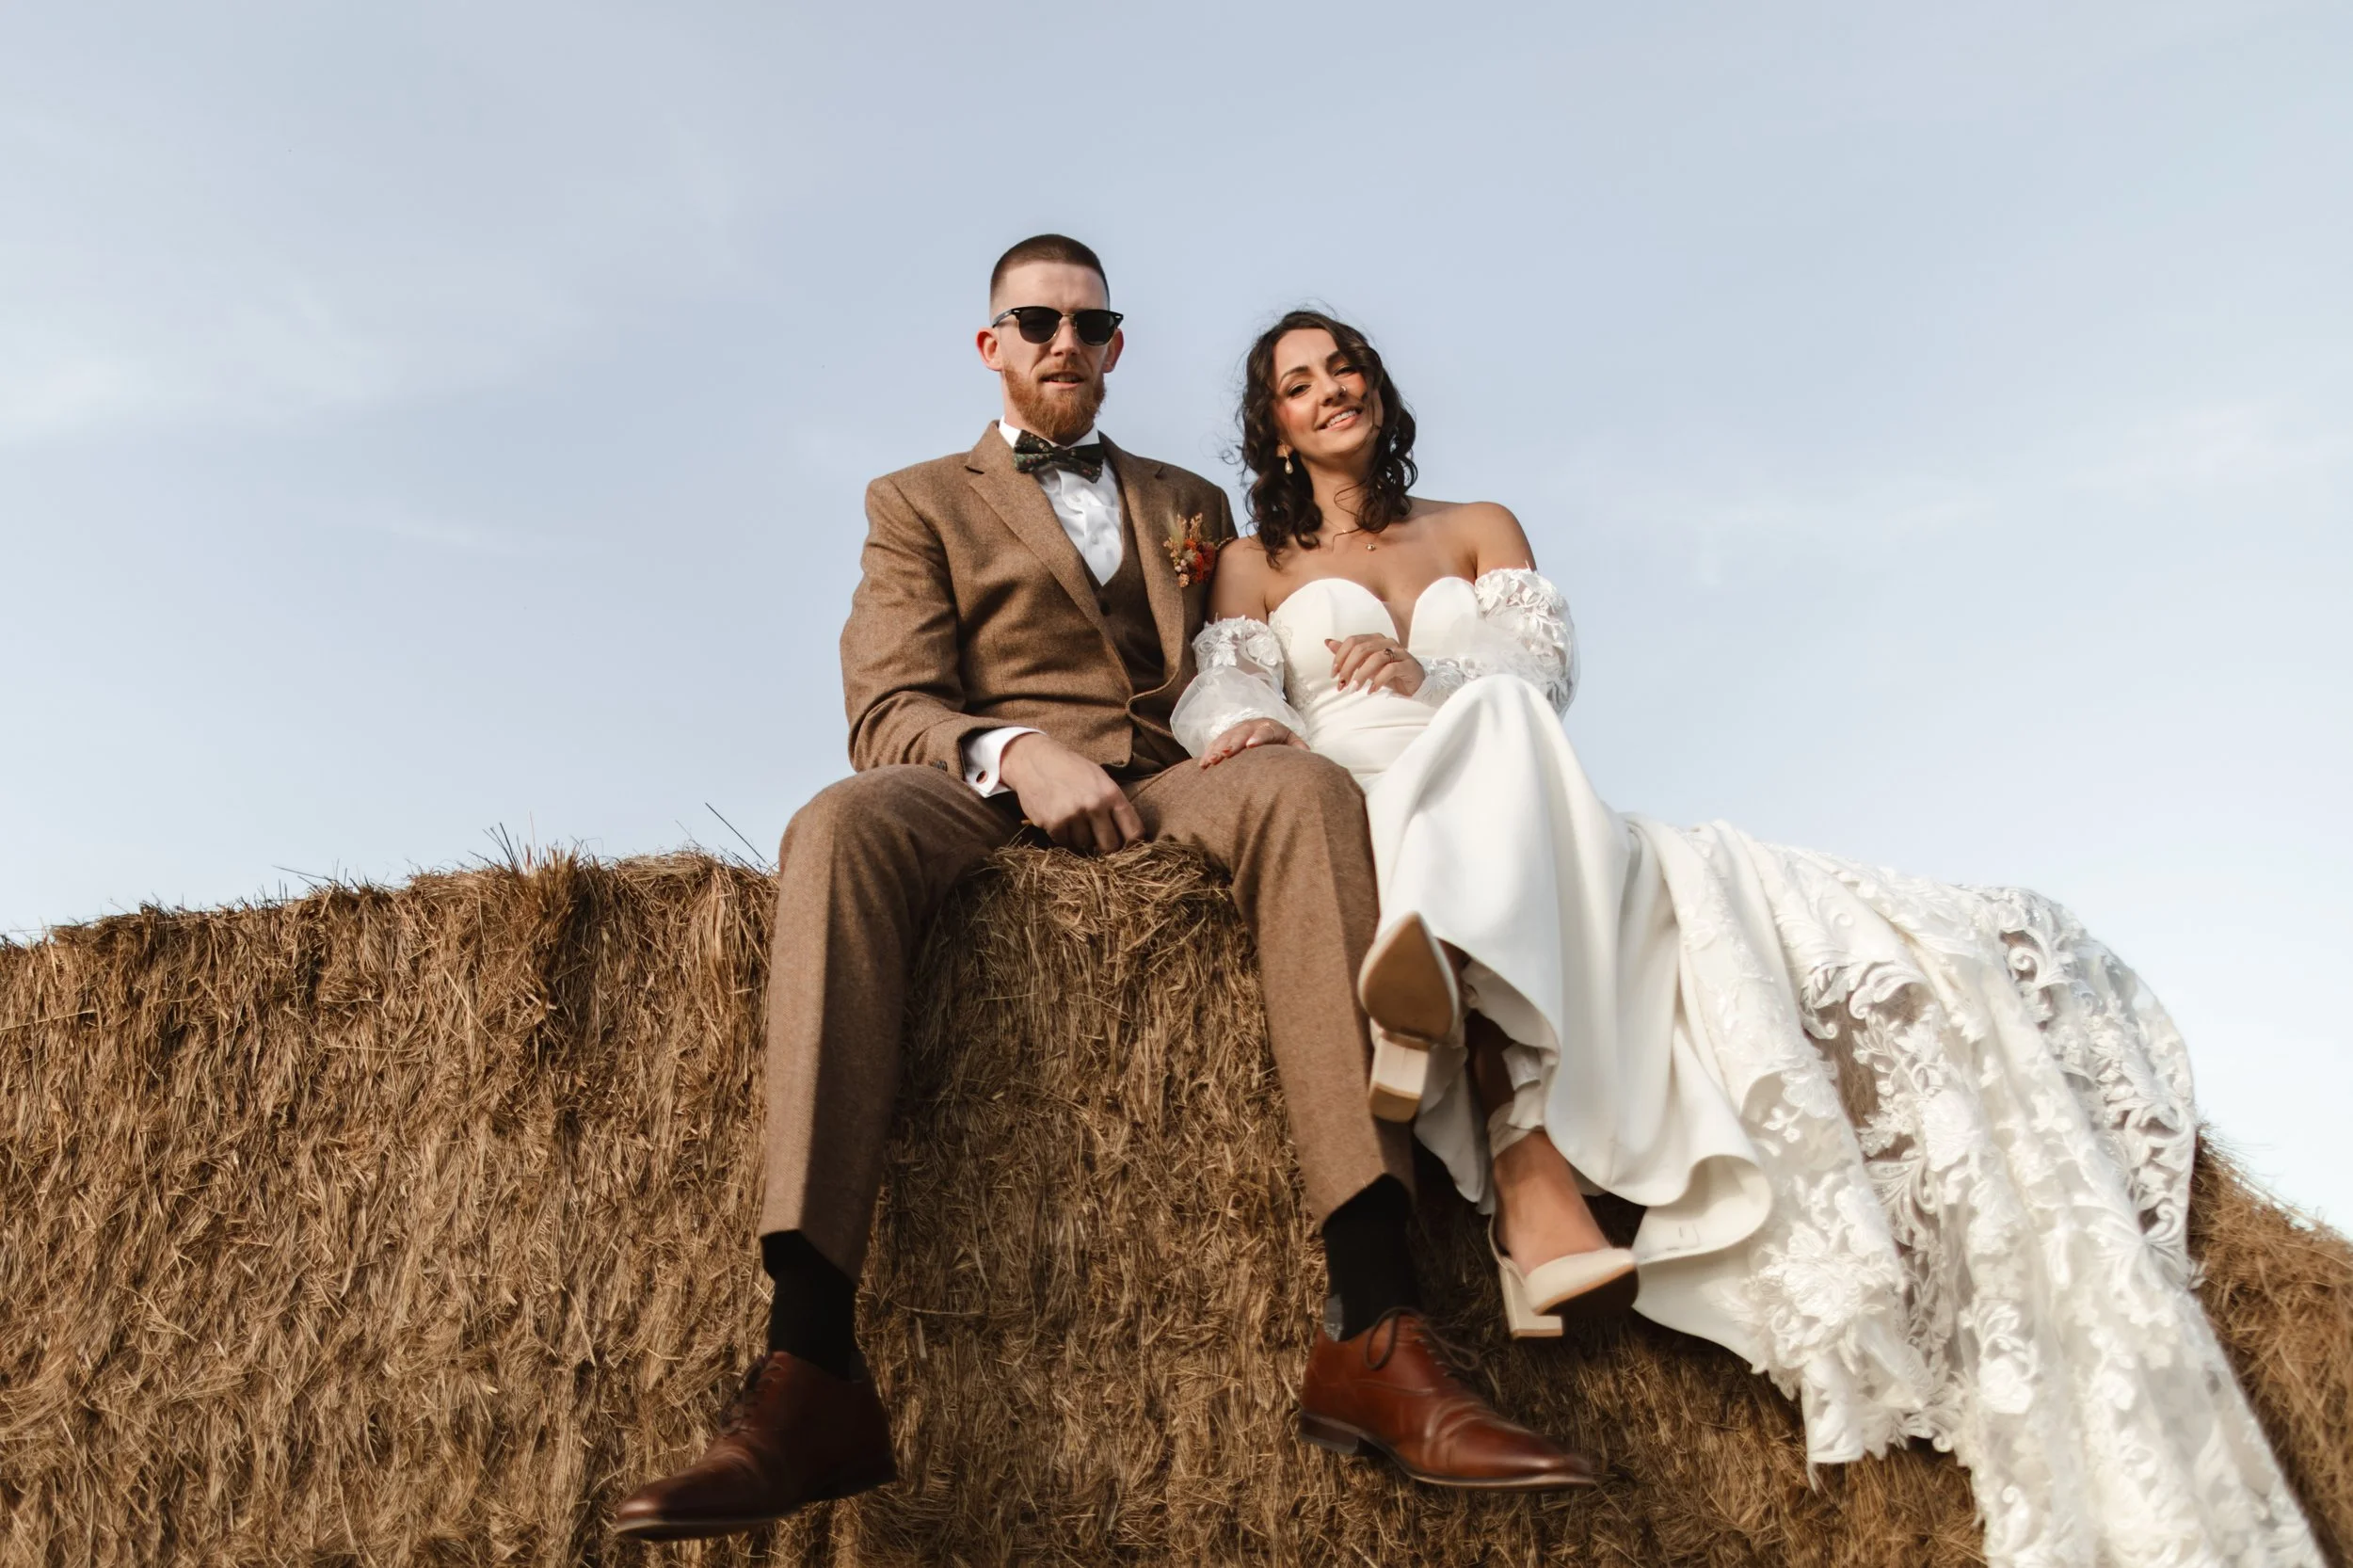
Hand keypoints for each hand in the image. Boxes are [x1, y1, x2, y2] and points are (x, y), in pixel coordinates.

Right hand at [998, 732, 1143, 854]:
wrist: (1035, 759)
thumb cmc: (1071, 769)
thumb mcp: (1099, 779)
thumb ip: (1113, 804)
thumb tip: (1128, 836)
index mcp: (1111, 794)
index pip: (1134, 832)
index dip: (1133, 845)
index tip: (1127, 848)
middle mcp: (1094, 805)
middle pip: (1110, 846)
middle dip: (1105, 846)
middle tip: (1097, 839)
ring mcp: (1073, 815)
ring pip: (1085, 845)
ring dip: (1080, 838)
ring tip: (1073, 819)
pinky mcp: (1053, 823)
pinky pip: (1064, 842)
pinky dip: (1062, 835)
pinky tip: (1058, 818)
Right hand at [1200, 716, 1307, 767]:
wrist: (1267, 729)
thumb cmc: (1282, 741)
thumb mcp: (1293, 743)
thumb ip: (1299, 749)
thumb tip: (1305, 755)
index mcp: (1272, 727)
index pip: (1266, 730)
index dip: (1258, 737)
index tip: (1250, 746)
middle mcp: (1253, 725)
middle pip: (1242, 733)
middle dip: (1233, 743)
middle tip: (1226, 755)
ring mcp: (1238, 730)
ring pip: (1226, 738)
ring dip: (1217, 750)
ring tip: (1211, 762)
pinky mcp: (1227, 736)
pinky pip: (1216, 744)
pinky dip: (1208, 753)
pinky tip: (1202, 765)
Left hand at [1325, 635, 1424, 696]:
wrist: (1415, 683)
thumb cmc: (1389, 673)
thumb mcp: (1365, 665)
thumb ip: (1348, 654)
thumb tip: (1328, 642)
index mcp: (1375, 639)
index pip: (1353, 641)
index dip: (1340, 657)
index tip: (1334, 674)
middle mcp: (1386, 642)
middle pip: (1362, 649)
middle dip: (1348, 667)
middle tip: (1342, 684)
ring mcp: (1399, 652)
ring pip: (1376, 658)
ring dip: (1361, 675)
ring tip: (1353, 689)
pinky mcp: (1408, 664)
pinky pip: (1391, 669)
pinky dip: (1378, 680)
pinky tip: (1371, 690)